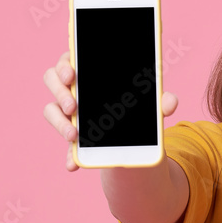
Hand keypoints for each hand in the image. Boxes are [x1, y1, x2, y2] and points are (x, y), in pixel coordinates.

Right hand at [42, 51, 177, 171]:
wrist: (134, 135)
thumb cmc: (137, 105)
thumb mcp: (151, 103)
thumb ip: (160, 101)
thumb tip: (170, 103)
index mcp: (89, 70)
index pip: (69, 58)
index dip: (65, 64)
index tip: (72, 75)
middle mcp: (72, 87)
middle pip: (52, 80)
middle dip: (60, 92)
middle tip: (73, 105)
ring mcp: (67, 111)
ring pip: (51, 110)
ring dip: (59, 122)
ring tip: (73, 134)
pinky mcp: (71, 135)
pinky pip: (64, 144)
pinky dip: (68, 155)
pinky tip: (73, 164)